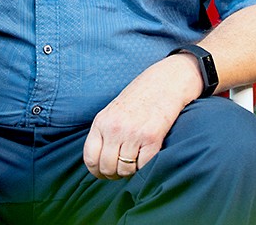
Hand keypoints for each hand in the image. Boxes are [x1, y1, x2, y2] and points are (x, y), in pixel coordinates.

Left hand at [82, 54, 201, 180]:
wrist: (165, 82)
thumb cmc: (139, 98)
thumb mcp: (113, 111)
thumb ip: (104, 133)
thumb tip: (99, 162)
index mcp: (101, 122)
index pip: (90, 158)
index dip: (97, 171)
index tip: (104, 172)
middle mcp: (115, 128)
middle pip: (107, 167)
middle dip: (114, 174)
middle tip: (122, 170)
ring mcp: (133, 134)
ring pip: (125, 170)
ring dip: (130, 170)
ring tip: (135, 161)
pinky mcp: (152, 138)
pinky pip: (143, 166)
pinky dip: (145, 166)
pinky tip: (146, 155)